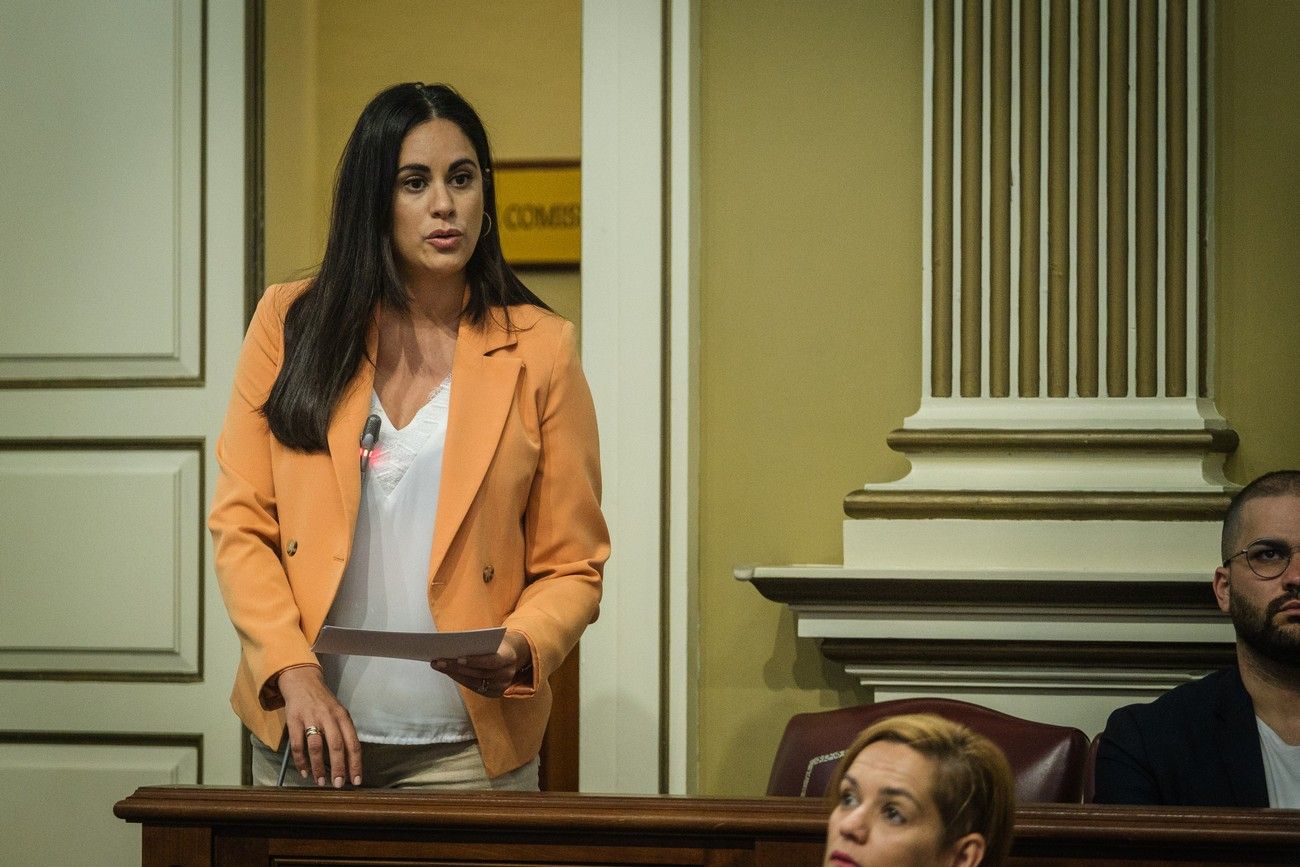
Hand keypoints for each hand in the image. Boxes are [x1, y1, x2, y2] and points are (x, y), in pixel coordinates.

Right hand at [276, 665, 362, 786]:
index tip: (356, 780)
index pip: (353, 743)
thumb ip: (344, 732)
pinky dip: (301, 761)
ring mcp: (311, 718)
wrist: (302, 681)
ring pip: (316, 746)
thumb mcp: (339, 713)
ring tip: (320, 782)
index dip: (355, 763)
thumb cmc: (323, 702)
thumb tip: (350, 761)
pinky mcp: (294, 720)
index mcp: (343, 717)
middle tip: (339, 785)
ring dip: (318, 766)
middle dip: (339, 767)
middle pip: (337, 746)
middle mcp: (329, 717)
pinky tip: (304, 772)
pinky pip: (297, 744)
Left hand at [433, 629, 531, 697]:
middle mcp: (507, 675)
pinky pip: (474, 687)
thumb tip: (452, 646)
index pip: (492, 661)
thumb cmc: (497, 644)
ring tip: (438, 665)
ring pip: (474, 682)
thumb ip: (479, 643)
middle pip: (479, 673)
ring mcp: (501, 686)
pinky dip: (460, 679)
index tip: (458, 657)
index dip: (475, 661)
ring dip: (454, 674)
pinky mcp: (494, 693)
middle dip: (457, 667)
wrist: (513, 655)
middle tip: (438, 661)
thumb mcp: (493, 640)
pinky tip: (448, 672)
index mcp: (509, 658)